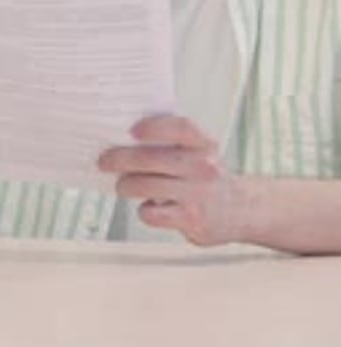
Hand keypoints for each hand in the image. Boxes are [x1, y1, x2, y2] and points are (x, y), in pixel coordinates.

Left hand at [98, 114, 249, 245]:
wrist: (241, 210)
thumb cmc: (207, 175)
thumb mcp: (200, 151)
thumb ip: (172, 142)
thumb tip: (125, 137)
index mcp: (204, 143)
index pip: (179, 127)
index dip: (154, 127)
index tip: (132, 130)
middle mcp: (203, 166)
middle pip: (151, 158)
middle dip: (120, 159)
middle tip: (104, 161)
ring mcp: (197, 193)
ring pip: (145, 185)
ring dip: (125, 185)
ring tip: (122, 185)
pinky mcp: (190, 219)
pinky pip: (151, 213)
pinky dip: (144, 210)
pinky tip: (148, 206)